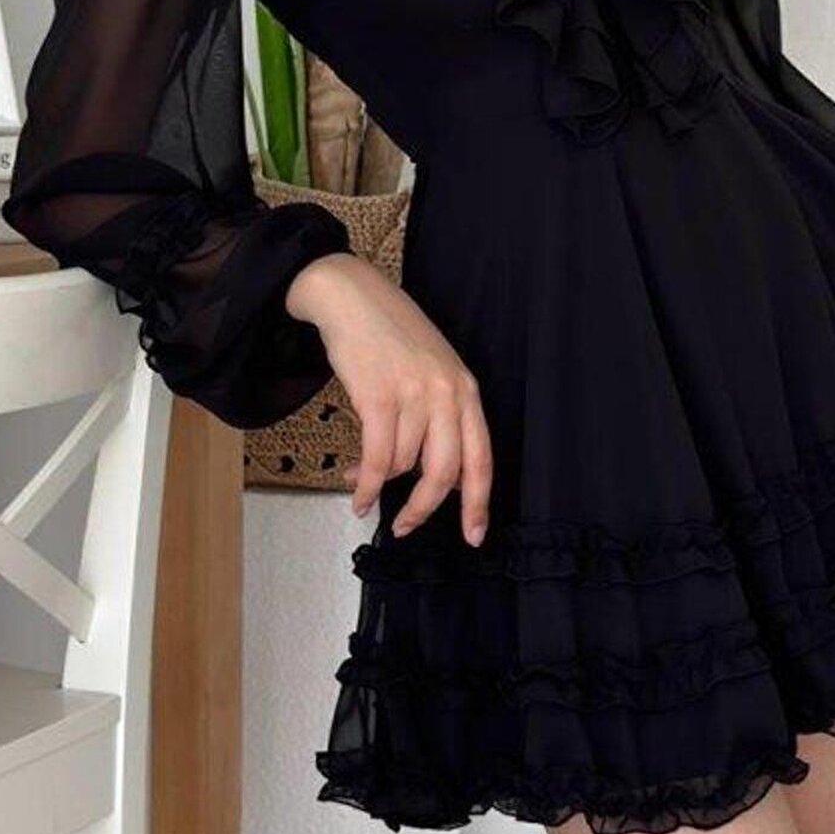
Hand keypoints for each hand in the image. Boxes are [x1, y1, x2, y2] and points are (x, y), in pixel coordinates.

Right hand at [285, 251, 492, 541]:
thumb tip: (434, 479)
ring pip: (403, 465)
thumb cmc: (392, 336)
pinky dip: (367, 483)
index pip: (481, 458)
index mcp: (466, 390)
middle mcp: (447, 394)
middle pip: (444, 473)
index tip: (473, 536)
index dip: (478, 503)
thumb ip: (442, 419)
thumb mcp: (433, 371)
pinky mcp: (379, 397)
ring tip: (361, 480)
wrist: (354, 297)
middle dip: (423, 509)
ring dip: (379, 483)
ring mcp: (414, 394)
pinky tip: (357, 491)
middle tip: (404, 527)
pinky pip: (377, 459)